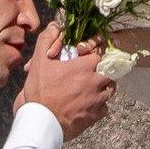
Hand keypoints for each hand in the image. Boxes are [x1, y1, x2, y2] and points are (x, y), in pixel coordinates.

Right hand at [22, 15, 114, 137]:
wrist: (40, 122)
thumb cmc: (39, 92)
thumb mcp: (39, 62)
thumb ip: (46, 39)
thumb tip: (54, 26)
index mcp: (84, 67)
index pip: (100, 54)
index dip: (94, 55)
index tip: (87, 58)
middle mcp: (95, 82)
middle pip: (110, 71)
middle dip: (102, 71)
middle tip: (90, 73)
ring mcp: (97, 100)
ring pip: (109, 89)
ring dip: (102, 87)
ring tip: (89, 88)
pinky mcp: (95, 116)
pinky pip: (104, 107)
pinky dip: (98, 105)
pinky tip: (86, 104)